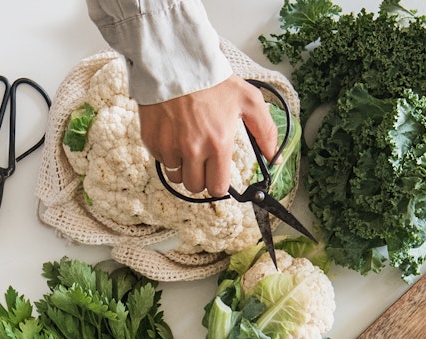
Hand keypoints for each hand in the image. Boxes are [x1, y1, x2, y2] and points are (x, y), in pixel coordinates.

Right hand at [139, 76, 277, 197]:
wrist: (178, 64)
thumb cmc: (212, 81)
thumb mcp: (248, 100)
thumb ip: (265, 131)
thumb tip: (274, 158)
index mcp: (218, 143)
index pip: (217, 188)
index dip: (219, 183)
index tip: (218, 174)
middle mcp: (193, 150)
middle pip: (195, 187)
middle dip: (201, 177)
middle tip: (203, 159)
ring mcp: (169, 147)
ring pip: (176, 177)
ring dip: (183, 167)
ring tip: (188, 146)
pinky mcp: (152, 141)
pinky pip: (160, 160)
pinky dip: (167, 153)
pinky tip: (174, 135)